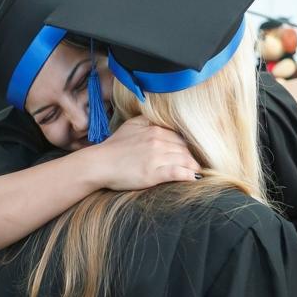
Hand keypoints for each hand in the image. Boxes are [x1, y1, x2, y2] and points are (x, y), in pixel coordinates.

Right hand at [86, 116, 201, 190]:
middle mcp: (158, 141)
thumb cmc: (113, 147)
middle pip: (184, 149)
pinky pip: (178, 173)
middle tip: (196, 165)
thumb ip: (147, 120)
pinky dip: (188, 175)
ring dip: (193, 166)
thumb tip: (159, 118)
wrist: (99, 164)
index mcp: (154, 130)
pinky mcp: (153, 173)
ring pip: (184, 160)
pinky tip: (194, 178)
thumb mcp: (131, 125)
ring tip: (197, 172)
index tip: (189, 154)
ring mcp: (156, 157)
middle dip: (192, 157)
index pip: (179, 137)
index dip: (186, 147)